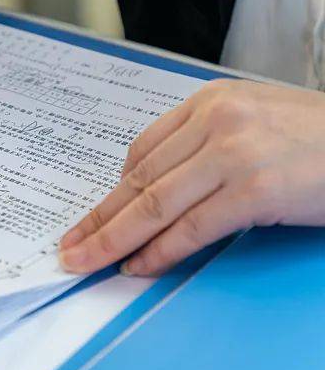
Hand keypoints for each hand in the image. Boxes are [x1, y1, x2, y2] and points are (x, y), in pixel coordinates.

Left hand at [59, 79, 324, 275]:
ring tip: (85, 262)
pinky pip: (191, 228)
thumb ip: (202, 148)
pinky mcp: (256, 190)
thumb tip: (150, 190)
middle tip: (68, 246)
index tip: (90, 217)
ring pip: (154, 204)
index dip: (112, 193)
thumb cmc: (318, 140)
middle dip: (98, 219)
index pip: (141, 152)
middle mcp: (216, 122)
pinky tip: (137, 267)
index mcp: (210, 102)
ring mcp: (235, 154)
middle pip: (139, 179)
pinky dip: (159, 252)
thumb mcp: (253, 124)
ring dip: (113, 240)